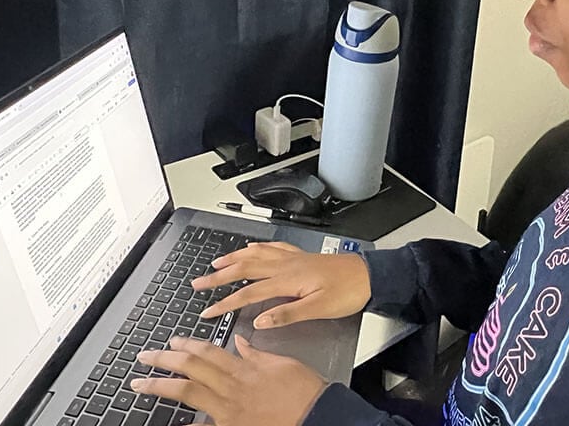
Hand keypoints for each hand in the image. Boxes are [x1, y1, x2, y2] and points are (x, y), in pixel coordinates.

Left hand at [132, 336, 324, 425]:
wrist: (318, 417)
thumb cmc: (305, 393)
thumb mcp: (282, 363)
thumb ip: (257, 354)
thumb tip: (240, 342)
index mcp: (244, 368)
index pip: (207, 350)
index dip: (186, 344)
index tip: (171, 341)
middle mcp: (231, 388)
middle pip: (190, 368)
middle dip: (163, 360)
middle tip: (144, 357)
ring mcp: (228, 411)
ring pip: (187, 394)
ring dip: (160, 387)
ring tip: (140, 384)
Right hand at [191, 241, 369, 328]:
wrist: (369, 275)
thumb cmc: (348, 292)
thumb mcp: (319, 310)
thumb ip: (287, 314)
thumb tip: (259, 321)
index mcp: (287, 280)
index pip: (248, 293)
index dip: (225, 303)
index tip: (208, 312)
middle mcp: (286, 265)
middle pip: (244, 269)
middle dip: (218, 277)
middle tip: (198, 283)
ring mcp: (292, 258)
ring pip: (255, 255)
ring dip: (232, 258)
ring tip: (215, 262)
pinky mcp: (301, 256)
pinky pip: (272, 247)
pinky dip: (257, 247)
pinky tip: (252, 247)